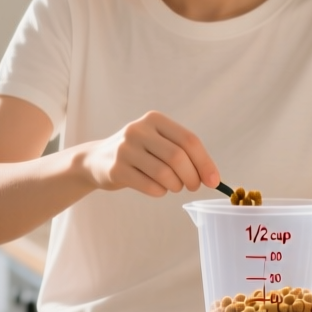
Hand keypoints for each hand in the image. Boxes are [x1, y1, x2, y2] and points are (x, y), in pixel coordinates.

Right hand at [80, 111, 219, 197]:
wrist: (96, 160)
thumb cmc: (138, 153)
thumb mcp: (158, 142)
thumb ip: (184, 153)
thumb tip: (212, 177)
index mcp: (154, 119)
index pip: (189, 140)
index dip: (205, 162)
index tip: (214, 180)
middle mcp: (138, 130)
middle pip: (177, 157)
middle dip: (192, 177)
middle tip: (193, 186)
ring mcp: (125, 149)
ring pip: (164, 174)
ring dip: (176, 186)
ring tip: (174, 187)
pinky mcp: (116, 169)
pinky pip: (150, 186)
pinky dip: (160, 192)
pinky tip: (158, 189)